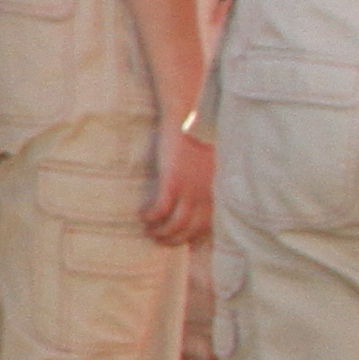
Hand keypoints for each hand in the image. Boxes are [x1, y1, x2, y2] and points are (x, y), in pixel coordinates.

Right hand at [144, 124, 214, 247]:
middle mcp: (205, 195)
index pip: (207, 225)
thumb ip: (207, 181)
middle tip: (159, 239)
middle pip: (191, 229)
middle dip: (174, 239)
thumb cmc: (199, 138)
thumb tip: (197, 193)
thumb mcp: (210, 165)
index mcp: (215, 192)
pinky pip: (161, 209)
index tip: (178, 238)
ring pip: (176, 224)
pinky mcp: (172, 181)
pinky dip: (151, 217)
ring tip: (149, 231)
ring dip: (161, 233)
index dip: (191, 236)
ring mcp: (189, 189)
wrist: (189, 120)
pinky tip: (143, 215)